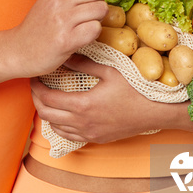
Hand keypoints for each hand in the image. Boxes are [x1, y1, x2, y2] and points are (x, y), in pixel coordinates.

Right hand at [8, 0, 115, 77]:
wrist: (17, 51)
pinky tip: (81, 37)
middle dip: (102, 2)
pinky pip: (95, 29)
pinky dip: (93, 34)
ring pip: (101, 9)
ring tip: (84, 26)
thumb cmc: (38, 27)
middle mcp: (59, 0)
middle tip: (93, 13)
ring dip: (98, 20)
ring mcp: (62, 20)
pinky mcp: (66, 39)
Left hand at [30, 54, 192, 143]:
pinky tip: (64, 114)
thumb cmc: (136, 89)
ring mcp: (89, 134)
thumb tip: (66, 54)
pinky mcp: (96, 139)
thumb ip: (85, 63)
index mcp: (83, 105)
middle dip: (37, 100)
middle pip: (46, 115)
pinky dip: (60, 125)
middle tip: (37, 86)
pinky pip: (69, 136)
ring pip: (55, 128)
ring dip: (48, 113)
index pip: (47, 99)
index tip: (35, 76)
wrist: (156, 112)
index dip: (36, 87)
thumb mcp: (110, 70)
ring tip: (49, 97)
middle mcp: (82, 123)